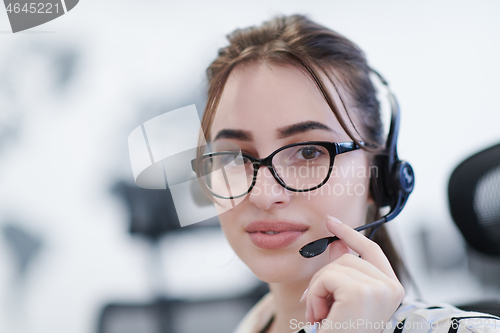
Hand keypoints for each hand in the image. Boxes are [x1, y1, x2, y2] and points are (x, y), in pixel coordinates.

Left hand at [303, 216, 404, 331]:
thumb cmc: (342, 330)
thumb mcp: (342, 300)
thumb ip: (341, 271)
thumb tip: (336, 244)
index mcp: (391, 288)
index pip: (371, 250)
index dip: (351, 234)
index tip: (332, 222)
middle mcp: (392, 287)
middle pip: (347, 257)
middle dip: (324, 279)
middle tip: (319, 307)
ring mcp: (379, 289)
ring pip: (334, 265)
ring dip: (319, 291)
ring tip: (323, 315)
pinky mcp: (361, 292)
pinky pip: (326, 278)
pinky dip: (315, 296)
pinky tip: (322, 316)